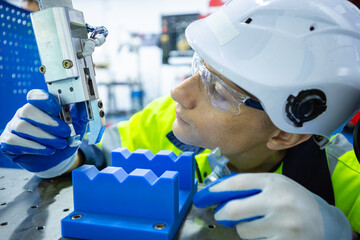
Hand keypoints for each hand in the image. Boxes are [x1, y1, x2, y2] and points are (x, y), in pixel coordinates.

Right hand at [0, 89, 87, 177]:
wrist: (58, 159)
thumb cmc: (65, 138)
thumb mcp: (77, 126)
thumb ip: (81, 114)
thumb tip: (85, 103)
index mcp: (39, 106)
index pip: (35, 96)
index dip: (45, 101)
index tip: (58, 109)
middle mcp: (24, 114)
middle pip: (28, 110)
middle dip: (49, 122)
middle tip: (65, 132)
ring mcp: (14, 127)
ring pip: (23, 127)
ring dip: (45, 137)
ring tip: (60, 144)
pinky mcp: (8, 142)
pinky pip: (14, 142)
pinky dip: (34, 147)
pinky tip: (48, 150)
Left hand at [194, 173, 351, 239]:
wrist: (326, 223)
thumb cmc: (295, 200)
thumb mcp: (276, 185)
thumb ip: (251, 186)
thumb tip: (219, 192)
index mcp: (274, 183)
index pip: (237, 183)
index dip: (216, 190)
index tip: (204, 196)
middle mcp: (278, 202)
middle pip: (233, 210)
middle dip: (223, 213)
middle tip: (223, 214)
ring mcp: (283, 226)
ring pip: (243, 230)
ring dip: (244, 228)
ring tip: (260, 224)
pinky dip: (258, 239)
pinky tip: (269, 233)